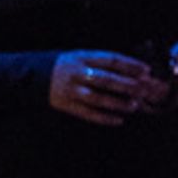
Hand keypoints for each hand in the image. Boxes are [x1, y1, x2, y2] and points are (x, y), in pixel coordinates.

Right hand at [48, 50, 166, 125]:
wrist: (31, 76)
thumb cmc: (63, 65)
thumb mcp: (79, 56)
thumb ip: (100, 62)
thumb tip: (130, 71)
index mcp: (82, 57)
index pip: (111, 60)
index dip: (130, 65)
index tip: (146, 70)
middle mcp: (77, 73)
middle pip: (107, 79)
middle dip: (128, 85)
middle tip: (145, 89)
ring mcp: (71, 90)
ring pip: (99, 98)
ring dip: (118, 103)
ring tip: (135, 106)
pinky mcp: (66, 105)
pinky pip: (88, 113)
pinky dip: (104, 118)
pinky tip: (118, 120)